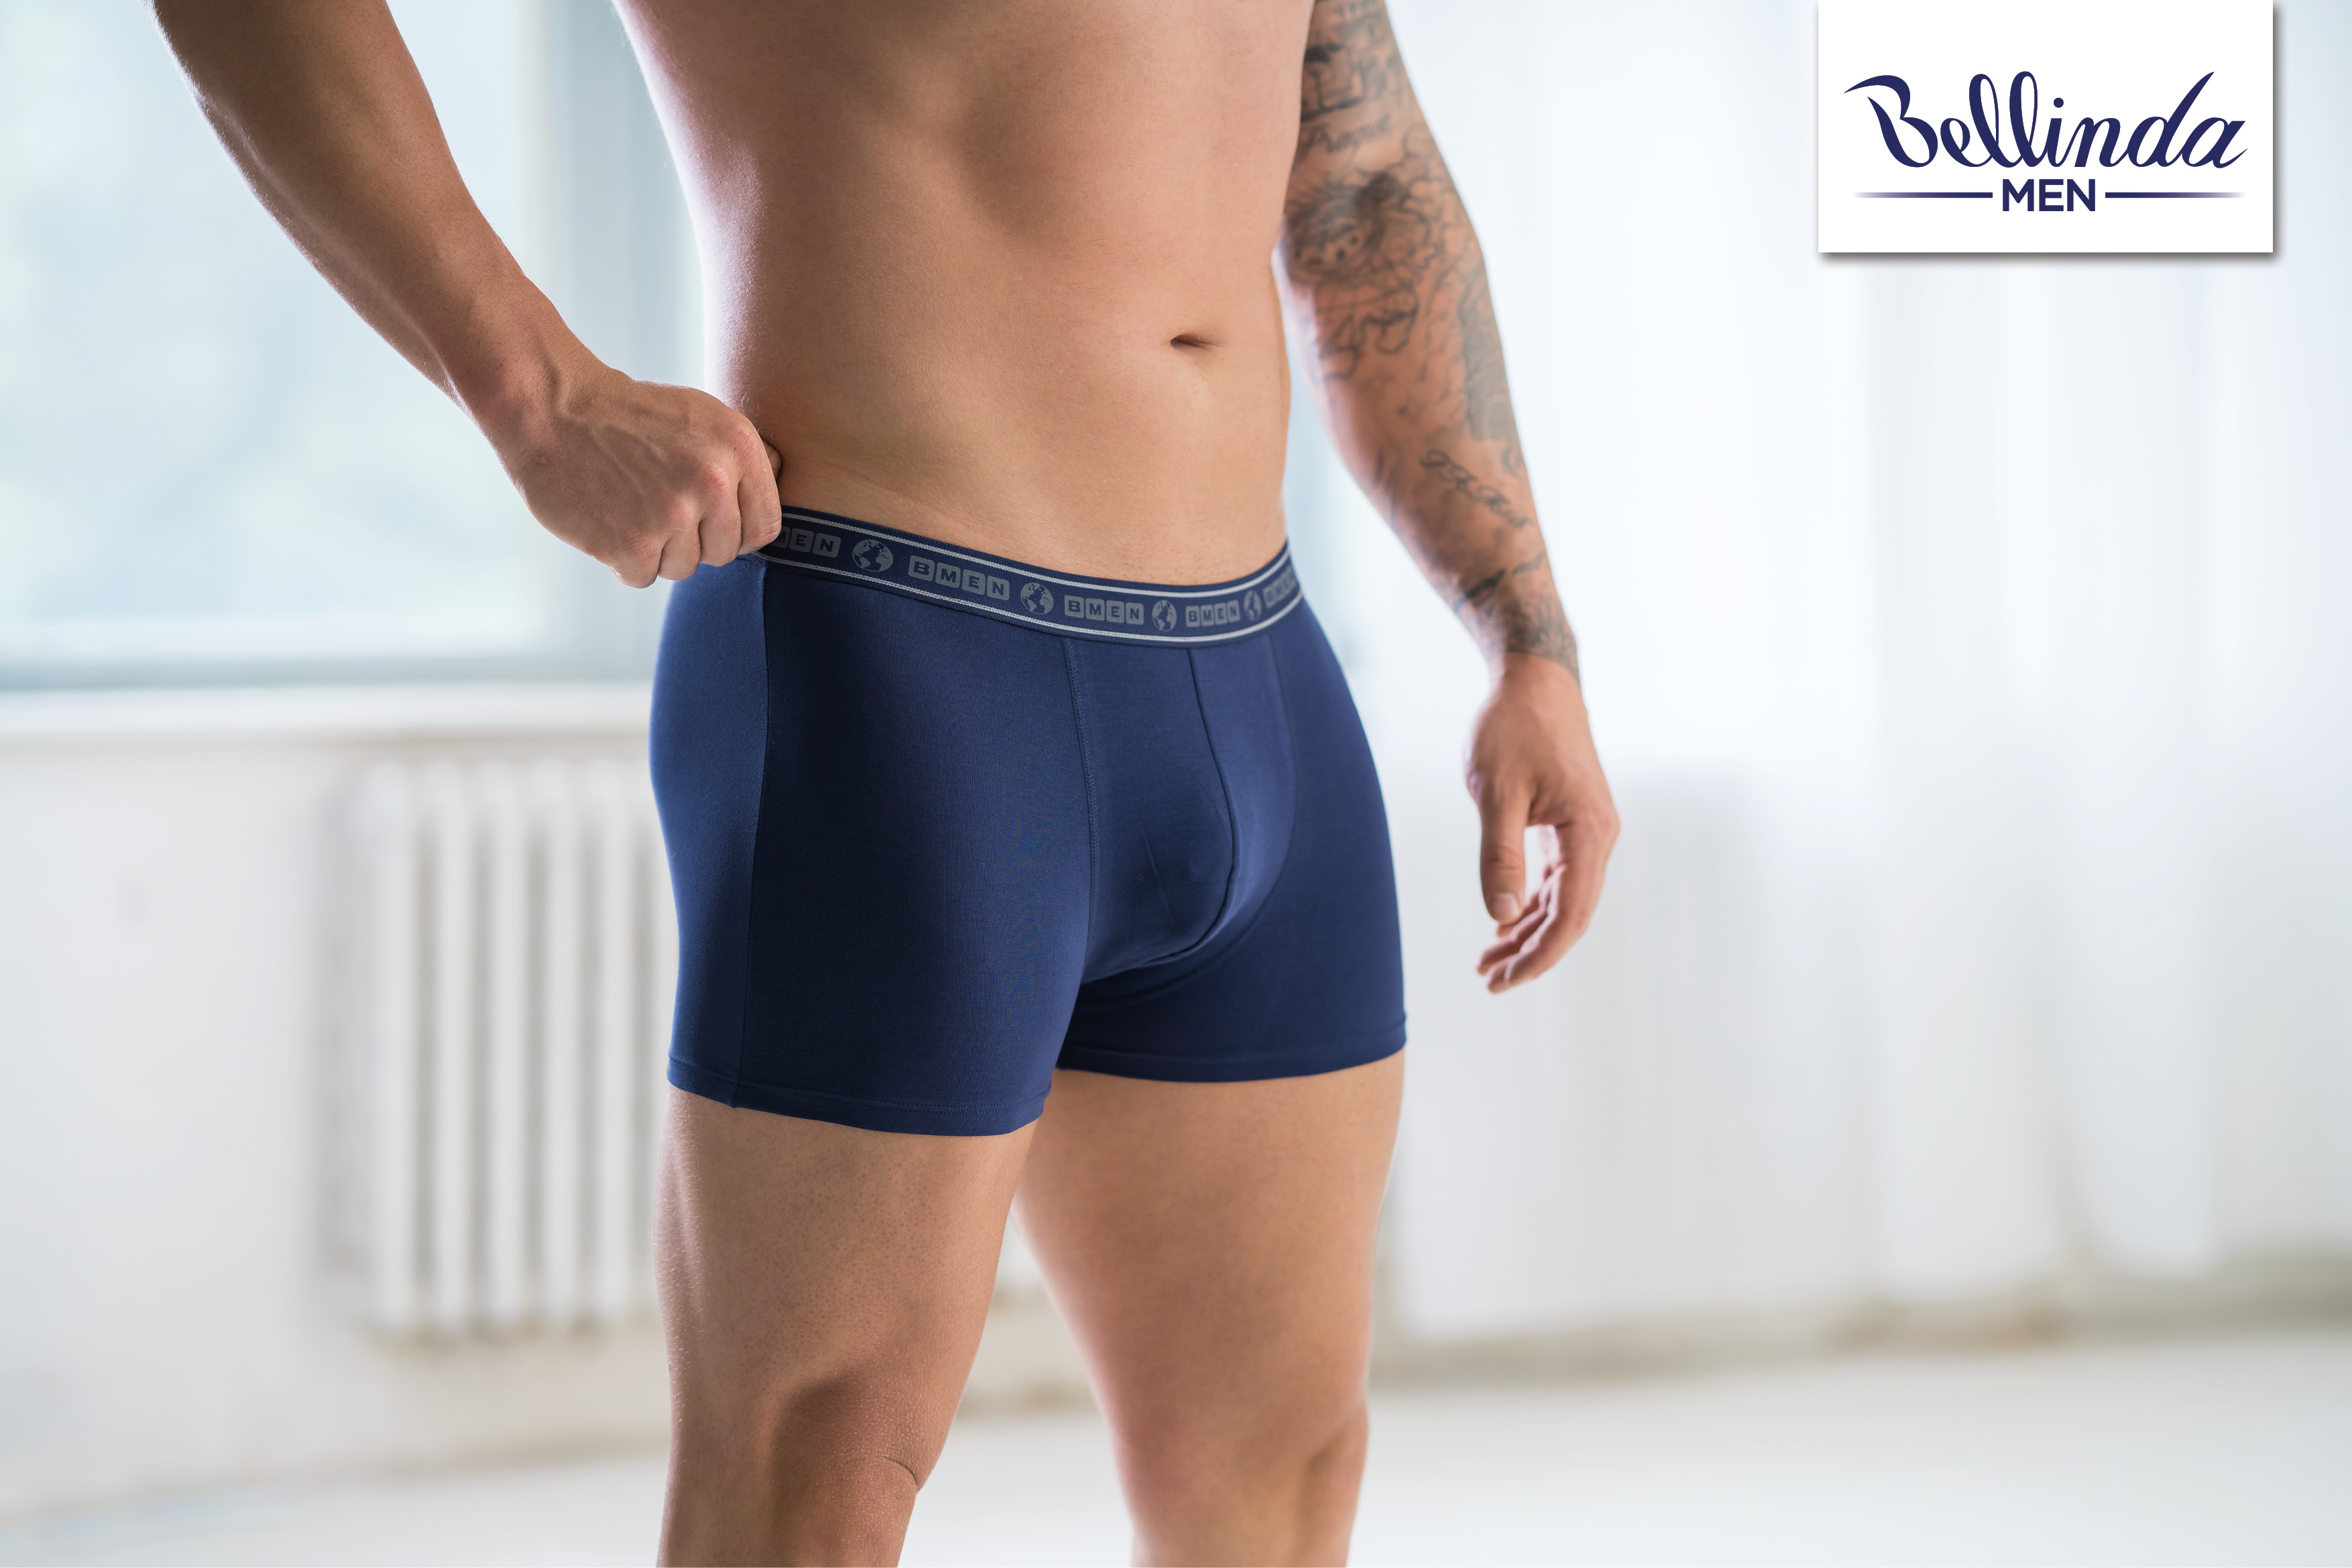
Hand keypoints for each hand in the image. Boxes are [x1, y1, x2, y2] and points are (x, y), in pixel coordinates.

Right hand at [489, 347, 782, 587]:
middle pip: (724, 553)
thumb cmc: (627, 415)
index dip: (737, 530)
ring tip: (628, 506)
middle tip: (656, 505)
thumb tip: (779, 491)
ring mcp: (672, 515)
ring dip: (656, 549)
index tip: (709, 519)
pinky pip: (644, 577)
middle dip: (694, 540)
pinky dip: (624, 559)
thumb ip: (746, 458)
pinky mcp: (631, 544)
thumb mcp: (703, 415)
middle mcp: (714, 481)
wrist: (552, 406)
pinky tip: (608, 520)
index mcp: (739, 447)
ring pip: (684, 568)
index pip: (766, 526)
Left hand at [1465, 655, 1618, 991]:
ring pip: (1563, 899)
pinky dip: (1532, 902)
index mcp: (1589, 832)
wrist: (1536, 679)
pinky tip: (1505, 922)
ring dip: (1528, 931)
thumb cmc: (1514, 727)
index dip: (1539, 955)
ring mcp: (1588, 831)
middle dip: (1531, 952)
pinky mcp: (1573, 823)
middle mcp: (1598, 836)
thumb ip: (1499, 856)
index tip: (1505, 980)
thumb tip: (1500, 915)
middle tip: (1489, 981)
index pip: (1571, 914)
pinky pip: (1558, 877)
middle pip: (1571, 915)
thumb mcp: (1496, 793)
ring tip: (1488, 960)